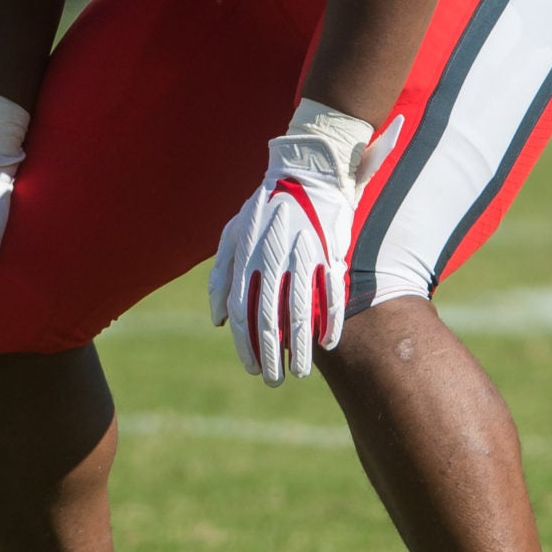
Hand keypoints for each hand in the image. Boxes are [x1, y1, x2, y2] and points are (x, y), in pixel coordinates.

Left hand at [210, 101, 400, 385]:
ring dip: (301, 347)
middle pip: (270, 319)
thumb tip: (219, 321)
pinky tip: (329, 344)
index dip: (247, 345)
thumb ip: (221, 277)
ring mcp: (303, 256)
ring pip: (301, 312)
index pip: (243, 312)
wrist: (307, 170)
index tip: (253, 368)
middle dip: (271, 355)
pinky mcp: (331, 252)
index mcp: (247, 257)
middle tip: (274, 381)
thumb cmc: (264, 206)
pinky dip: (331, 321)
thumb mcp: (231, 234)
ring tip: (301, 372)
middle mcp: (272, 259)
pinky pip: (332, 293)